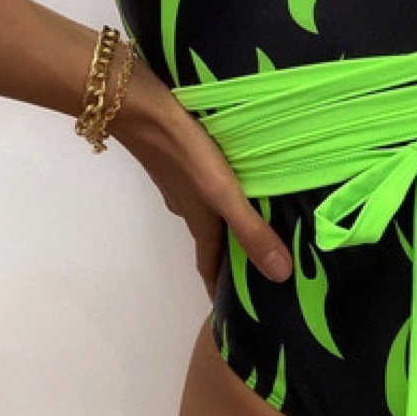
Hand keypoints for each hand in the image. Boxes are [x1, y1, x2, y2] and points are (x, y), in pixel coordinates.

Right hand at [108, 53, 293, 301]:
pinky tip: (227, 176)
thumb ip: (250, 229)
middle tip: (253, 263)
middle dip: (226, 256)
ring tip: (248, 220)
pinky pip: (198, 183)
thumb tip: (280, 276)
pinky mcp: (174, 156)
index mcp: (199, 219)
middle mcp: (186, 205)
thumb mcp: (223, 192)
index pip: (209, 265)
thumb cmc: (183, 151)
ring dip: (221, 222)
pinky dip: (214, 192)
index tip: (231, 310)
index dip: (219, 288)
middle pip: (208, 239)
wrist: (136, 105)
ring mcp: (176, 180)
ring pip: (202, 210)